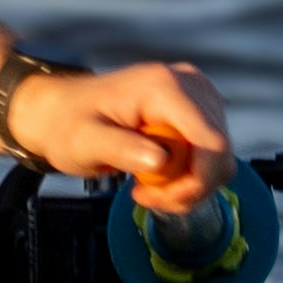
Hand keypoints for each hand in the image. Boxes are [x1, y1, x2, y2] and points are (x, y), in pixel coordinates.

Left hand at [0, 54, 238, 201]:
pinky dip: (188, 174)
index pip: (211, 142)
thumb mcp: (84, 142)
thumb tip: (160, 162)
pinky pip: (211, 153)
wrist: (63, 111)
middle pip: (219, 153)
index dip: (197, 182)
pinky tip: (156, 174)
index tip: (156, 198)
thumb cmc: (69, 125)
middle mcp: (191, 83)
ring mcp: (198, 93)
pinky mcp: (199, 107)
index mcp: (165, 87)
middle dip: (188, 187)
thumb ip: (120, 149)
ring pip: (219, 157)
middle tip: (144, 196)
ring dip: (187, 183)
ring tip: (146, 186)